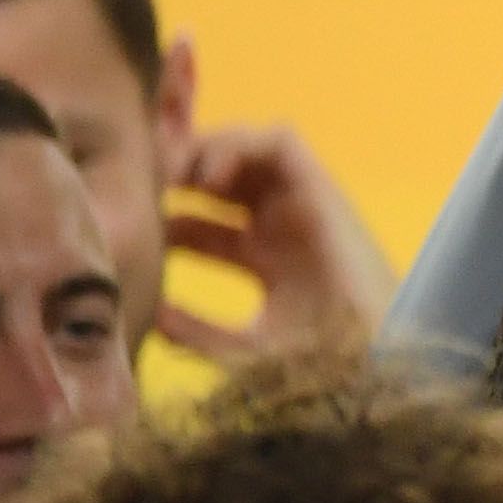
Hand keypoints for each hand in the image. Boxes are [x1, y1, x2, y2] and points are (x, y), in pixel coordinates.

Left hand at [159, 123, 397, 362]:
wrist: (368, 356)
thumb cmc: (315, 360)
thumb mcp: (240, 348)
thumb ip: (196, 332)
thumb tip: (151, 315)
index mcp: (266, 260)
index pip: (205, 222)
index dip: (166, 214)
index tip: (135, 220)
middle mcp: (282, 226)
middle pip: (222, 179)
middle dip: (179, 171)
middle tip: (143, 182)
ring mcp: (303, 205)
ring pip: (247, 150)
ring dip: (205, 150)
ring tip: (172, 173)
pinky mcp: (322, 188)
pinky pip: (280, 142)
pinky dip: (240, 144)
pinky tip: (208, 176)